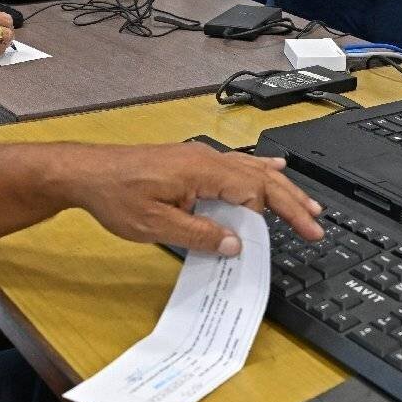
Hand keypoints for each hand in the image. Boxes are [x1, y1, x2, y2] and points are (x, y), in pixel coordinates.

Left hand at [60, 143, 323, 254]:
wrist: (86, 173)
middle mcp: (205, 159)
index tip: (307, 229)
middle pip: (261, 178)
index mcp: (202, 171)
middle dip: (292, 200)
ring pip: (251, 170)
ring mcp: (199, 159)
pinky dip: (258, 172)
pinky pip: (235, 165)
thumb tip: (235, 243)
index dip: (285, 212)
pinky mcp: (190, 163)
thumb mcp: (156, 224)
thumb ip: (199, 234)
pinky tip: (271, 170)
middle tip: (316, 221)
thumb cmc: (114, 194)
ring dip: (279, 188)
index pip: (257, 191)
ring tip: (305, 202)